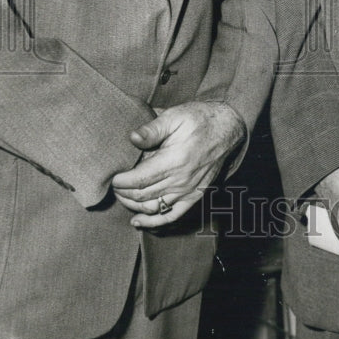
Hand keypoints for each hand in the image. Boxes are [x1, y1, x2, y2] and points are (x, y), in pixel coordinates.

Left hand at [112, 101, 245, 228]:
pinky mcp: (194, 196)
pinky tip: (137, 221)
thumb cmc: (199, 119)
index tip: (111, 176)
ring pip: (153, 208)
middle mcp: (182, 180)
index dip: (122, 181)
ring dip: (132, 205)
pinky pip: (171, 216)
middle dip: (123, 192)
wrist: (227, 129)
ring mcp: (189, 191)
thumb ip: (152, 129)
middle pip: (143, 196)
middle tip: (112, 184)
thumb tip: (131, 138)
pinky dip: (153, 223)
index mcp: (176, 160)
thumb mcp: (175, 116)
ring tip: (121, 196)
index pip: (140, 180)